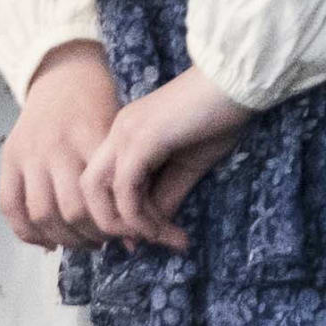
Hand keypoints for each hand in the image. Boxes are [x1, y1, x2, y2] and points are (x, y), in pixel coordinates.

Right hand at [0, 40, 123, 244]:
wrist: (63, 69)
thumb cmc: (100, 102)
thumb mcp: (119, 128)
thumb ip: (125, 178)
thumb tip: (134, 241)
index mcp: (90, 133)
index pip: (102, 194)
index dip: (116, 224)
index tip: (128, 233)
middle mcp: (57, 144)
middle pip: (72, 210)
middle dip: (91, 236)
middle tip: (104, 241)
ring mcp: (29, 152)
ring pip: (42, 214)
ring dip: (63, 239)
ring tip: (80, 242)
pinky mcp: (9, 156)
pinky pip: (10, 206)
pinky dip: (26, 232)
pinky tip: (47, 241)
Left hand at [80, 59, 256, 248]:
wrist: (238, 83)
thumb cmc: (219, 117)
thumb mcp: (188, 166)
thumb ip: (164, 196)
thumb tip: (149, 233)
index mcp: (126, 133)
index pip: (103, 186)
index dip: (119, 219)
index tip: (150, 240)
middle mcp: (118, 131)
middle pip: (86, 189)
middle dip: (109, 224)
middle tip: (143, 242)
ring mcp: (126, 133)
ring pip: (96, 191)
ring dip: (121, 224)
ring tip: (154, 237)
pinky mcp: (141, 139)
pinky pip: (125, 190)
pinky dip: (139, 217)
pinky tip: (164, 227)